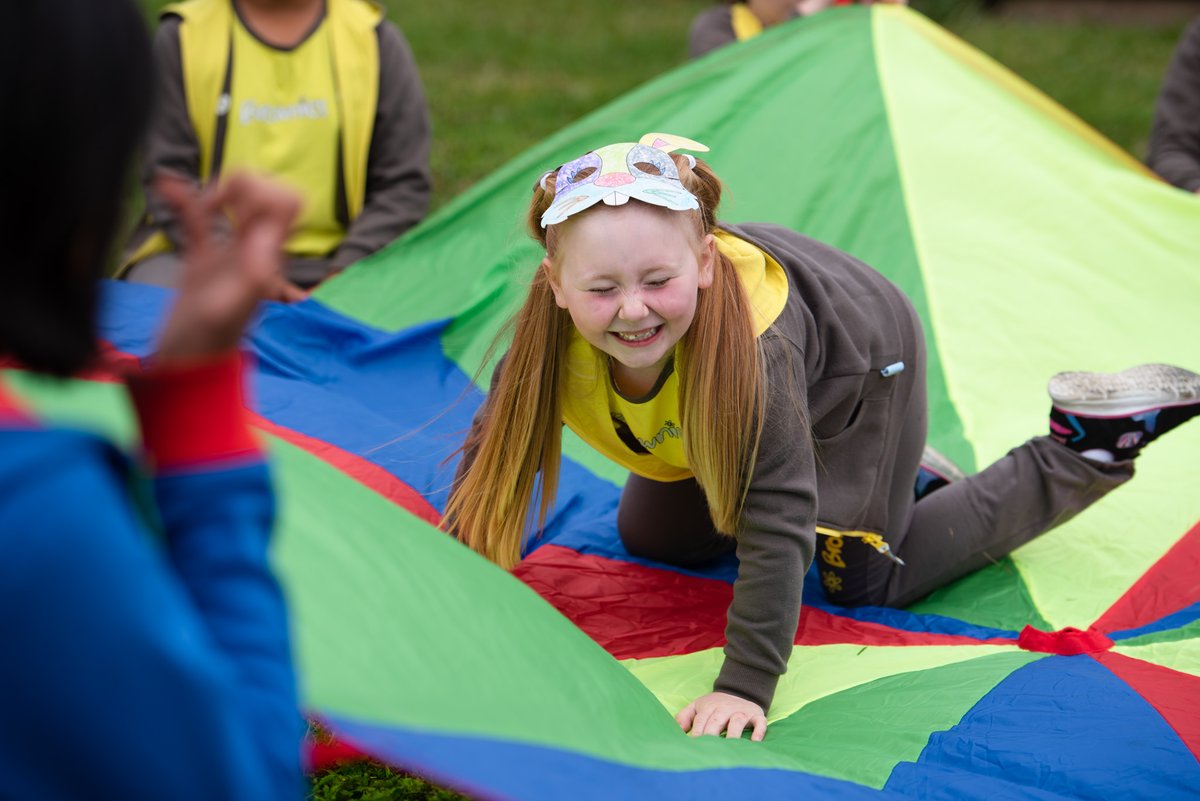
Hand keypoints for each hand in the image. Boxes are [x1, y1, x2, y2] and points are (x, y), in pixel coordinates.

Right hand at [153, 172, 300, 363]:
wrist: (185, 362)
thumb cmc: (206, 342)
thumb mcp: (229, 309)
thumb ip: (252, 277)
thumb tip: (264, 241)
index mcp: (266, 255)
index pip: (288, 204)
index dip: (265, 192)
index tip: (236, 207)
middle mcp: (253, 249)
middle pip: (264, 194)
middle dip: (240, 186)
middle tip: (215, 206)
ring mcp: (229, 252)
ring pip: (234, 201)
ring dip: (213, 190)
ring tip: (196, 203)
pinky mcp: (203, 258)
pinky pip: (198, 218)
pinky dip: (183, 198)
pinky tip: (164, 186)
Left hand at [676, 692, 766, 741]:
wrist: (741, 689)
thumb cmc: (715, 705)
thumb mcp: (698, 706)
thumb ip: (684, 717)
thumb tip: (677, 731)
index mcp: (709, 707)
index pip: (701, 721)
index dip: (697, 733)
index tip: (693, 747)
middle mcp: (725, 708)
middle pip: (717, 721)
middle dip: (711, 734)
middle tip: (707, 750)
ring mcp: (741, 711)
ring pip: (737, 721)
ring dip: (733, 734)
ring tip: (729, 748)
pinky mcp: (757, 715)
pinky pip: (759, 723)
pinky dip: (758, 732)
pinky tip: (754, 742)